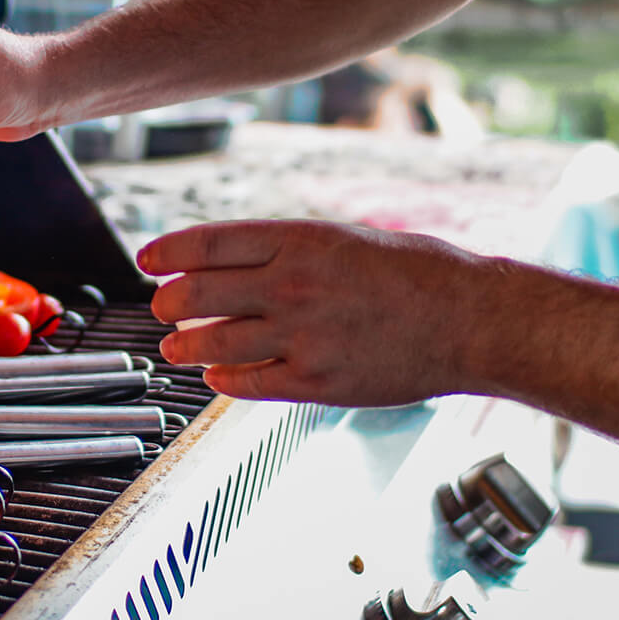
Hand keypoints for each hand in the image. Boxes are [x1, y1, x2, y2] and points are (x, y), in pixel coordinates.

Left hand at [141, 220, 487, 405]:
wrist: (471, 318)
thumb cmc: (418, 272)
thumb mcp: (346, 237)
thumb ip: (289, 249)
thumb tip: (235, 260)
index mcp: (298, 240)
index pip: (208, 243)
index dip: (168, 252)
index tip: (147, 260)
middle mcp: (291, 285)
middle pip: (198, 293)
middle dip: (169, 302)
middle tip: (161, 307)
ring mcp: (301, 334)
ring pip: (214, 342)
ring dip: (186, 345)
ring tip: (176, 347)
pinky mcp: (316, 380)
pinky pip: (249, 381)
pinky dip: (224, 378)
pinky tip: (217, 375)